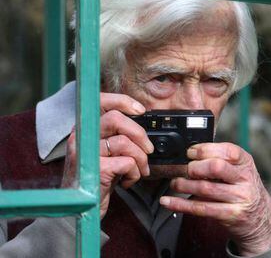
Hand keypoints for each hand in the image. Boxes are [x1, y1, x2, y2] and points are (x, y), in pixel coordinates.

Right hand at [62, 92, 153, 218]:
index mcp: (85, 130)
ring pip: (125, 142)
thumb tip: (143, 127)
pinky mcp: (95, 170)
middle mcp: (81, 137)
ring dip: (141, 159)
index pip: (100, 102)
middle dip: (140, 134)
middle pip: (116, 118)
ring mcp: (85, 153)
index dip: (122, 101)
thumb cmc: (98, 179)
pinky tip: (128, 182)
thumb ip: (119, 136)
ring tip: (139, 171)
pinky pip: (127, 162)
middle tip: (148, 149)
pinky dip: (134, 173)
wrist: (81, 210)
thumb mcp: (107, 153)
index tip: (140, 110)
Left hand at [160, 143, 270, 255]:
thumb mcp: (240, 169)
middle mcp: (244, 179)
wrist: (260, 217)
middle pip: (216, 167)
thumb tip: (192, 152)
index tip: (190, 152)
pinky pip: (201, 208)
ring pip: (205, 188)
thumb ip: (221, 159)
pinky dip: (180, 204)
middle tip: (185, 169)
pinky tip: (169, 201)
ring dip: (184, 185)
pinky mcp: (229, 215)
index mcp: (245, 162)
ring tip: (175, 183)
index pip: (227, 150)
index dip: (205, 150)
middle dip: (195, 167)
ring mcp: (239, 198)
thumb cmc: (244, 188)